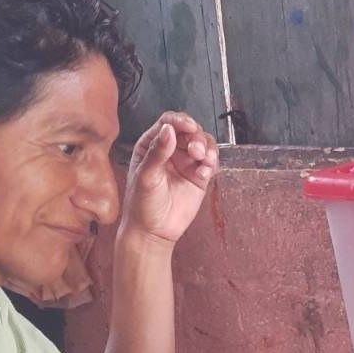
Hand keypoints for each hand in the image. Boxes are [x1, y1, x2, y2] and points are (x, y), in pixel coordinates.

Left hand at [120, 111, 219, 244]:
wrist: (153, 231)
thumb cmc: (142, 204)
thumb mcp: (146, 176)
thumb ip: (157, 152)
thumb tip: (168, 129)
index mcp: (151, 145)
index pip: (168, 123)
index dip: (180, 121)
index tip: (189, 126)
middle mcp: (170, 150)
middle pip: (190, 131)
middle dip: (196, 137)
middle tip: (196, 151)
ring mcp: (186, 162)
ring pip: (203, 143)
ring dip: (207, 148)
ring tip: (203, 160)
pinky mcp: (199, 176)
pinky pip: (210, 162)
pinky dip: (211, 163)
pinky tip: (204, 173)